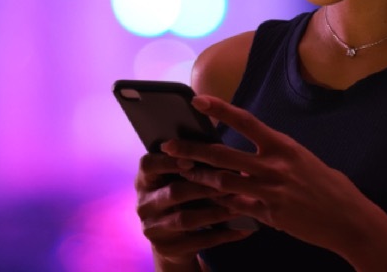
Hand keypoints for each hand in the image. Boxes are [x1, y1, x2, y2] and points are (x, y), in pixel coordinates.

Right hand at [134, 150, 255, 266]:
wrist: (174, 238)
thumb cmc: (183, 196)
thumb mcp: (178, 179)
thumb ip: (190, 162)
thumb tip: (218, 137)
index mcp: (144, 180)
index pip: (148, 165)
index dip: (168, 161)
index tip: (191, 160)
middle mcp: (143, 204)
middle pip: (173, 192)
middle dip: (203, 187)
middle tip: (229, 183)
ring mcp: (153, 228)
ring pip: (186, 219)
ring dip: (215, 212)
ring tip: (238, 207)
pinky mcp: (166, 248)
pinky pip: (198, 241)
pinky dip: (223, 235)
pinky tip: (243, 229)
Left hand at [162, 95, 375, 253]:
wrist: (348, 218)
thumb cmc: (327, 186)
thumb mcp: (302, 159)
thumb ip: (275, 154)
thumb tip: (252, 149)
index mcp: (282, 145)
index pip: (245, 121)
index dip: (219, 109)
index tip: (197, 100)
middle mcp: (274, 165)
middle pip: (223, 154)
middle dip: (192, 149)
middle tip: (168, 145)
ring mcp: (270, 190)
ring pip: (222, 182)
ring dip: (197, 178)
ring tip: (179, 172)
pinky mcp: (269, 213)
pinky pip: (236, 207)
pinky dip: (218, 204)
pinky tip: (204, 203)